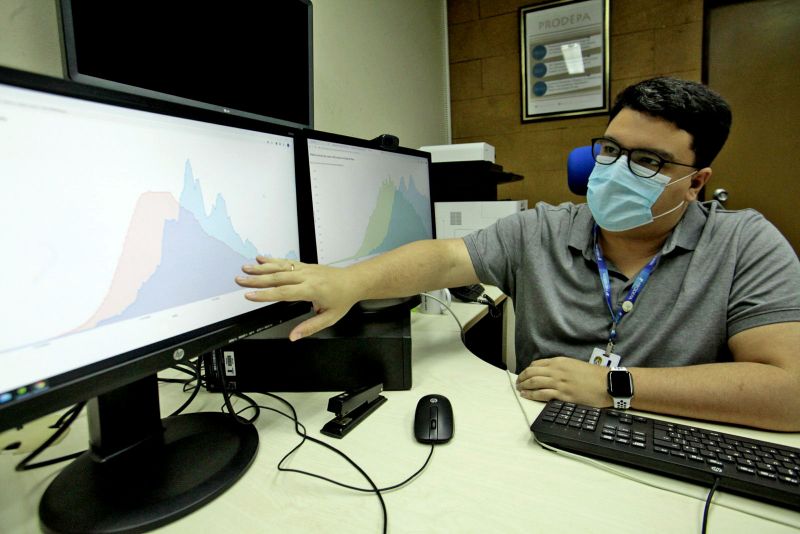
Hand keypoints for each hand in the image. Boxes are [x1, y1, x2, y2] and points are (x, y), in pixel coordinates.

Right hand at [235, 256, 357, 340]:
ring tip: (245, 268)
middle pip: (277, 277)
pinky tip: (261, 258)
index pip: (284, 293)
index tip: (250, 295)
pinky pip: (286, 262)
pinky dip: (273, 260)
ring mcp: (305, 269)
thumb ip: (310, 328)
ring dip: (261, 267)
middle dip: (257, 279)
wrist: (354, 281)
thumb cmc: (342, 299)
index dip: (265, 294)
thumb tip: (293, 337)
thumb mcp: (329, 318)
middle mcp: (306, 277)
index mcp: (311, 290)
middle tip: (240, 280)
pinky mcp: (305, 265)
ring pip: (280, 267)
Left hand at [515, 356, 610, 406]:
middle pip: (532, 373)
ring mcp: (559, 382)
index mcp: (559, 362)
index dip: (527, 371)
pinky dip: (531, 395)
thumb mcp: (574, 365)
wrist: (607, 383)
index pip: (536, 364)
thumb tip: (549, 373)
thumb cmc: (594, 375)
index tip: (524, 376)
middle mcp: (557, 370)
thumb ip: (561, 368)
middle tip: (518, 383)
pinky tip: (526, 396)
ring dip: (524, 386)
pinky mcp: (563, 394)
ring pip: (534, 382)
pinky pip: (542, 394)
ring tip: (520, 390)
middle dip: (522, 378)